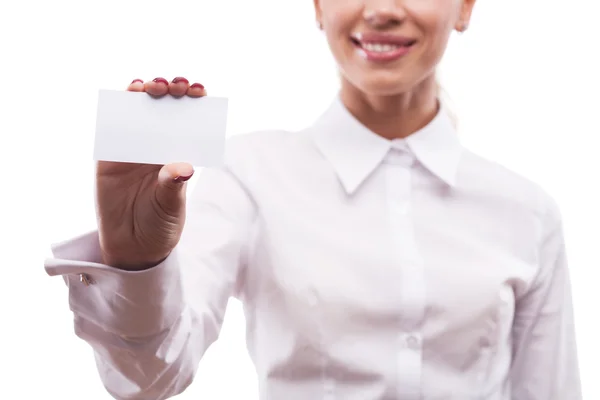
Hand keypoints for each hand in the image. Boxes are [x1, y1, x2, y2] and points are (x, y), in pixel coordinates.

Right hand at [96, 77, 206, 269]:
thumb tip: (183, 168)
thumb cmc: (160, 223)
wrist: (132, 245)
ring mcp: (133, 149)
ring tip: (150, 87)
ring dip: (143, 92)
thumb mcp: (171, 206)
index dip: (193, 101)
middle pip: (164, 109)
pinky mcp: (109, 157)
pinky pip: (112, 128)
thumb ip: (173, 185)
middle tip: (175, 86)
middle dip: (170, 91)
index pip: (189, 121)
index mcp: (179, 153)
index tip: (199, 91)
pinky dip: (118, 109)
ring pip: (138, 112)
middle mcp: (157, 146)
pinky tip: (127, 96)